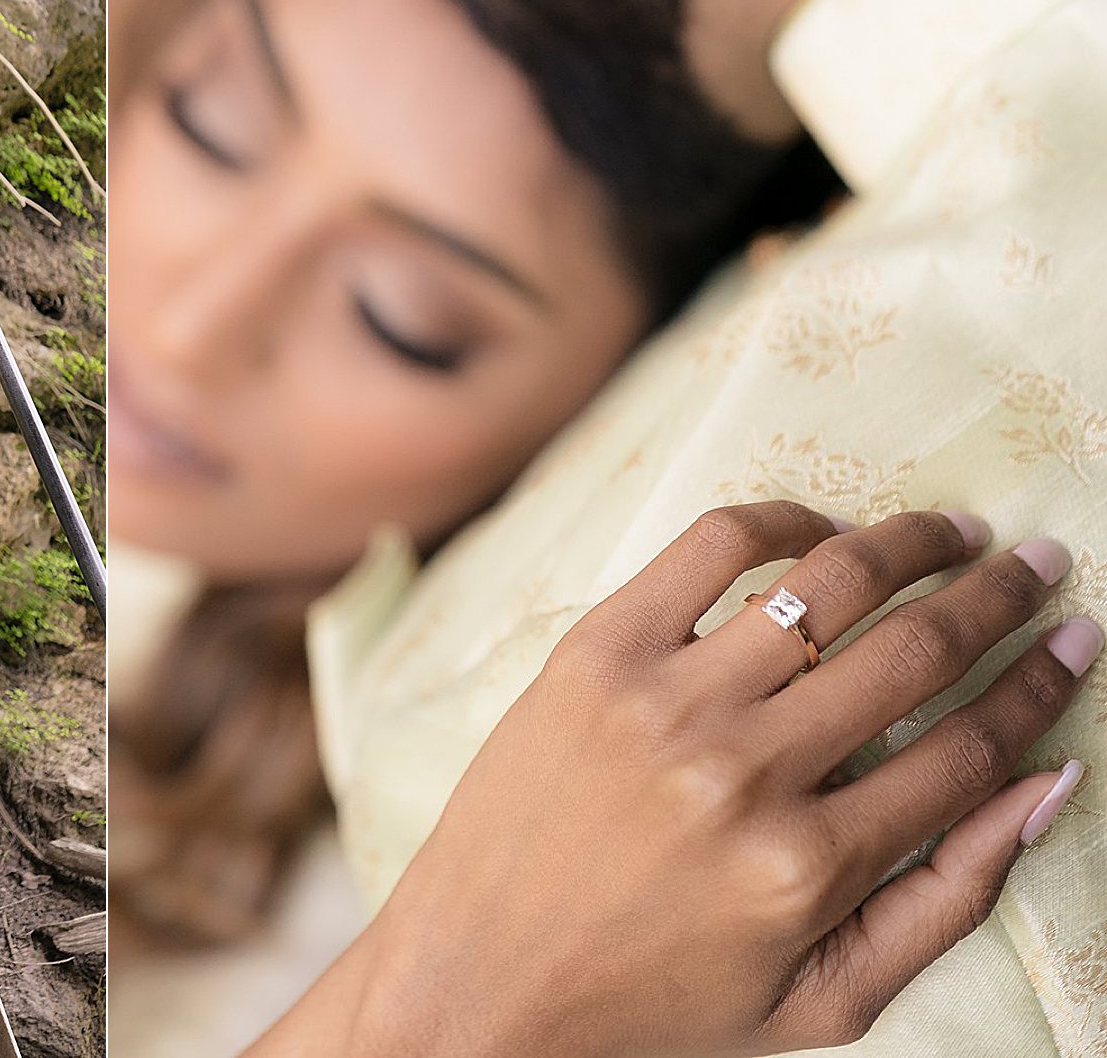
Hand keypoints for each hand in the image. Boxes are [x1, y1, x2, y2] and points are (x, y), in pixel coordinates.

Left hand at [257, 503, 1096, 1057]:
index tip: (1078, 639)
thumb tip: (1048, 782)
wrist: (477, 978)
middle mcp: (744, 773)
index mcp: (809, 867)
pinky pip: (709, 548)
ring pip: (827, 585)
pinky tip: (822, 533)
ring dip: (911, 544)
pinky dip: (782, 522)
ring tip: (953, 534)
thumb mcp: (822, 1001)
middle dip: (1000, 598)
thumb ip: (945, 899)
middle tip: (1041, 563)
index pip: (968, 748)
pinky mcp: (593, 652)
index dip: (1038, 685)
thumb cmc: (655, 1001)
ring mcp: (663, 701)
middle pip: (916, 652)